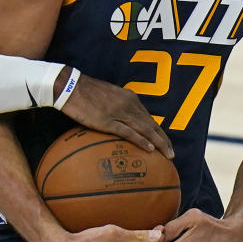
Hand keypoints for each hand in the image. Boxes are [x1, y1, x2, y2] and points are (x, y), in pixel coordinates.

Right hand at [58, 70, 173, 158]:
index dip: (159, 130)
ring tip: (168, 154)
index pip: (148, 117)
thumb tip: (121, 119)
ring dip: (159, 142)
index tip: (165, 141)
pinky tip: (150, 149)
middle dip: (163, 139)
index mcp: (129, 98)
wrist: (70, 87)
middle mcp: (129, 104)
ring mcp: (119, 112)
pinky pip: (129, 132)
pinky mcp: (108, 121)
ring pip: (145, 129)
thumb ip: (117, 106)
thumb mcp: (108, 96)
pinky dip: (142, 141)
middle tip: (172, 153)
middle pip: (151, 124)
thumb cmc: (85, 92)